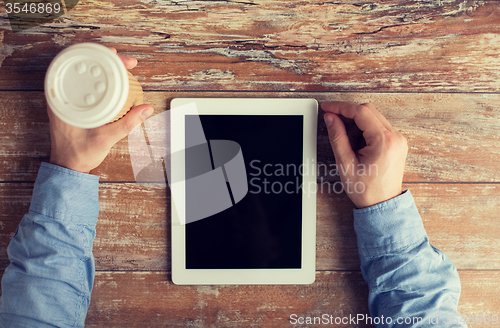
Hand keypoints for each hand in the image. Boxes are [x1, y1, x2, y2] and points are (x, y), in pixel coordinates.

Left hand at [48, 48, 153, 173]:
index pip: (83, 67)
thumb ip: (127, 124)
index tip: (120, 58)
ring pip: (86, 74)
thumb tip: (146, 109)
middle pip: (85, 66)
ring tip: (123, 67)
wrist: (68, 166)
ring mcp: (66, 99)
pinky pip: (86, 84)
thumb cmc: (79, 154)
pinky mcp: (72, 104)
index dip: (104, 58)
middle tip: (128, 63)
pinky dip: (100, 80)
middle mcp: (62, 95)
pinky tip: (112, 80)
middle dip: (109, 60)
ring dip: (105, 69)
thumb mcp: (106, 138)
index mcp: (64, 100)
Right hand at [322, 102, 407, 207]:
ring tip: (347, 142)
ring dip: (355, 123)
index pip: (361, 112)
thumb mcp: (345, 163)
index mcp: (384, 141)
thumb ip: (337, 137)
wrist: (383, 205)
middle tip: (331, 121)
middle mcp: (395, 137)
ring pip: (373, 117)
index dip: (341, 106)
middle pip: (368, 110)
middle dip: (347, 114)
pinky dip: (364, 129)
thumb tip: (330, 118)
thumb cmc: (367, 190)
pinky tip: (356, 144)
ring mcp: (398, 139)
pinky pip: (378, 126)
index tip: (327, 107)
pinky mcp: (396, 142)